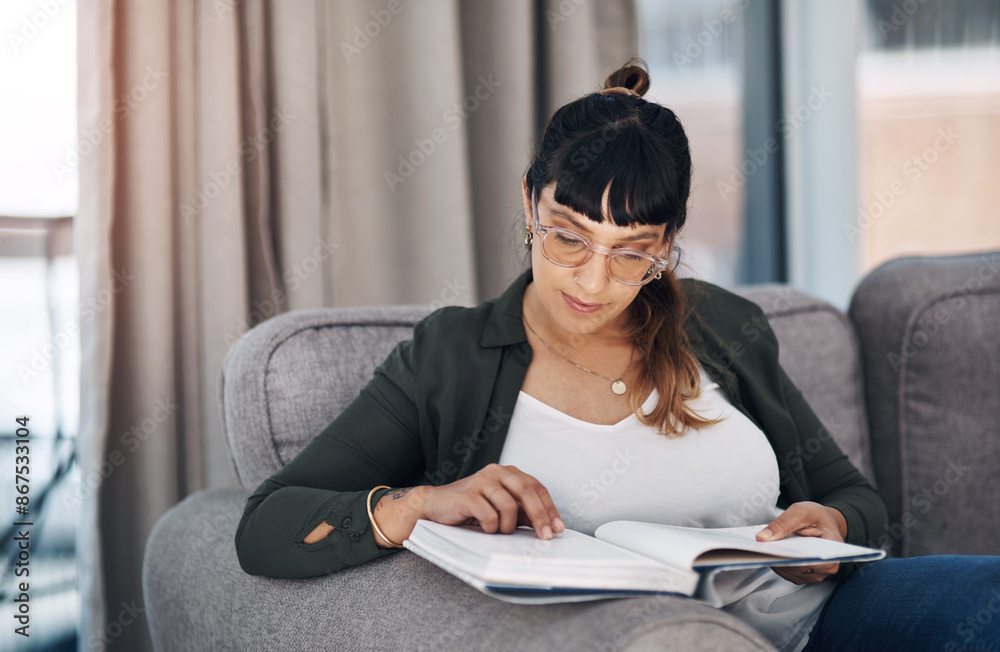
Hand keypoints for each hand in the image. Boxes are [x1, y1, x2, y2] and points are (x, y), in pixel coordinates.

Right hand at [419, 463, 564, 539]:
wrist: (435, 505)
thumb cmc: (470, 508)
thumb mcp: (500, 507)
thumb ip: (520, 511)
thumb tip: (546, 525)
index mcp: (508, 473)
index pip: (537, 487)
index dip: (549, 508)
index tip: (558, 528)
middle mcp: (496, 472)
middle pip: (527, 491)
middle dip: (540, 516)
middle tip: (546, 536)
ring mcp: (481, 481)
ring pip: (509, 505)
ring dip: (509, 526)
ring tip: (500, 532)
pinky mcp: (468, 494)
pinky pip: (489, 515)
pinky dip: (491, 527)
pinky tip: (485, 529)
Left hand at [755, 501, 847, 584]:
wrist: (821, 521)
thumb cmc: (815, 516)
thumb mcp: (800, 511)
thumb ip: (782, 523)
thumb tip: (762, 538)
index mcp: (833, 549)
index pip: (813, 560)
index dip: (793, 557)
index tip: (775, 551)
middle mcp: (827, 566)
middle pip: (799, 568)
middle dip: (780, 558)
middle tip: (762, 549)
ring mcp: (815, 573)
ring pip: (791, 572)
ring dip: (776, 561)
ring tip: (764, 549)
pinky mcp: (803, 574)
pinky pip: (787, 572)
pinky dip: (777, 563)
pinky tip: (770, 553)